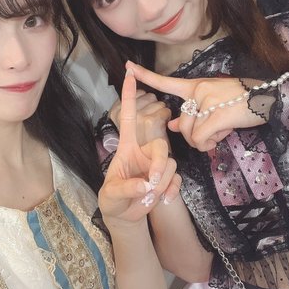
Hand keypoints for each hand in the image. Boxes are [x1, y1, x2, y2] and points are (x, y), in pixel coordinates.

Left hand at [99, 70, 180, 228]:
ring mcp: (156, 164)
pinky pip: (177, 179)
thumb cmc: (112, 200)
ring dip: (162, 183)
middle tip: (150, 186)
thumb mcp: (111, 196)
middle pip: (161, 147)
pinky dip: (172, 191)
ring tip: (147, 197)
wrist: (124, 215)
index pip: (128, 117)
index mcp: (127, 147)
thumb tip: (145, 184)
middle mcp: (144, 151)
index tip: (130, 73)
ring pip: (170, 164)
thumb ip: (126, 188)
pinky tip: (163, 201)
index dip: (128, 96)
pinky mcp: (167, 178)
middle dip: (159, 166)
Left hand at [125, 61, 265, 151]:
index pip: (165, 81)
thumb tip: (175, 127)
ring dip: (205, 141)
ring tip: (222, 130)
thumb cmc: (241, 102)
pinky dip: (210, 144)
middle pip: (183, 125)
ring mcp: (206, 101)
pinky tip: (222, 135)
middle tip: (216, 130)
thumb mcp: (214, 106)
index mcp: (195, 86)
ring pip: (191, 134)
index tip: (128, 67)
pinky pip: (201, 139)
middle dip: (197, 136)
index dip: (145, 76)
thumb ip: (192, 116)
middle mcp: (197, 90)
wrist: (266, 98)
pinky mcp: (216, 114)